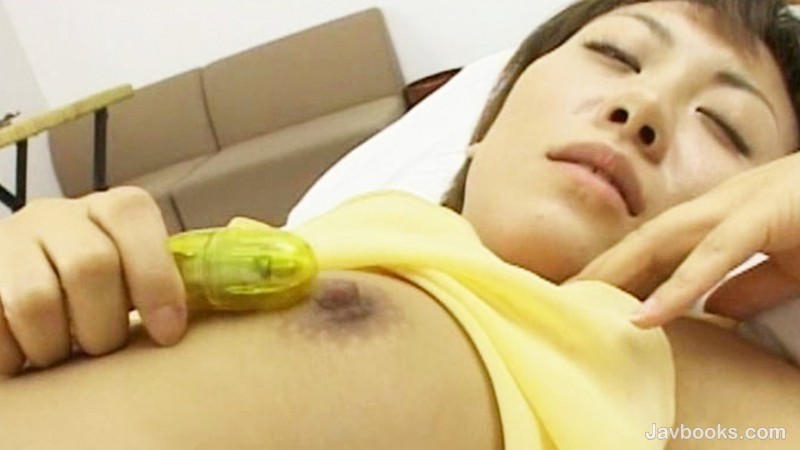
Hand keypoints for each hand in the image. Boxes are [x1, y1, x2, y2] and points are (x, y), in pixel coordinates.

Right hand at [0, 187, 186, 375]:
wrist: (24, 284)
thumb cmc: (107, 288)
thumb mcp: (151, 268)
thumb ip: (199, 259)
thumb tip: (255, 238)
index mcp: (115, 209)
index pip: (134, 222)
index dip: (155, 283)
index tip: (168, 332)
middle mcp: (60, 214)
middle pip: (90, 266)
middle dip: (105, 325)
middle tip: (104, 344)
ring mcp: (11, 242)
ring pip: (37, 300)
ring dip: (58, 344)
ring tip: (65, 349)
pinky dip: (14, 354)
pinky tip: (27, 351)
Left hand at [573, 152, 799, 327]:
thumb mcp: (787, 264)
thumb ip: (749, 284)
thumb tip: (712, 309)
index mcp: (722, 215)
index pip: (656, 244)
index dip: (615, 270)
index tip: (581, 300)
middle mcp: (720, 204)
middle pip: (644, 239)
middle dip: (598, 270)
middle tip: (559, 304)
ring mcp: (741, 203)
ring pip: (661, 238)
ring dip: (617, 273)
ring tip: (580, 306)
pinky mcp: (768, 213)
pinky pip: (714, 253)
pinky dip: (677, 286)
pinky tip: (644, 316)